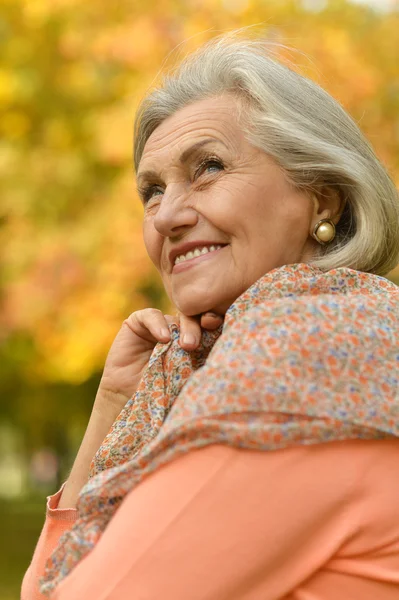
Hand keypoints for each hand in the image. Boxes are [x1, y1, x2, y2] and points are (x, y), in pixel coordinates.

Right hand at [96, 308, 223, 414]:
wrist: (128, 396)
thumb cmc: (161, 392)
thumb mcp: (186, 379)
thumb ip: (203, 365)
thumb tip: (230, 358)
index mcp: (196, 342)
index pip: (210, 327)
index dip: (217, 326)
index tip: (223, 330)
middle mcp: (179, 330)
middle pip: (196, 319)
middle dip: (200, 328)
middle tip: (197, 345)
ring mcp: (161, 325)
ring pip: (177, 316)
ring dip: (184, 327)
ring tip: (185, 345)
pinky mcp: (139, 323)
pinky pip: (151, 315)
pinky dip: (158, 324)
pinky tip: (164, 338)